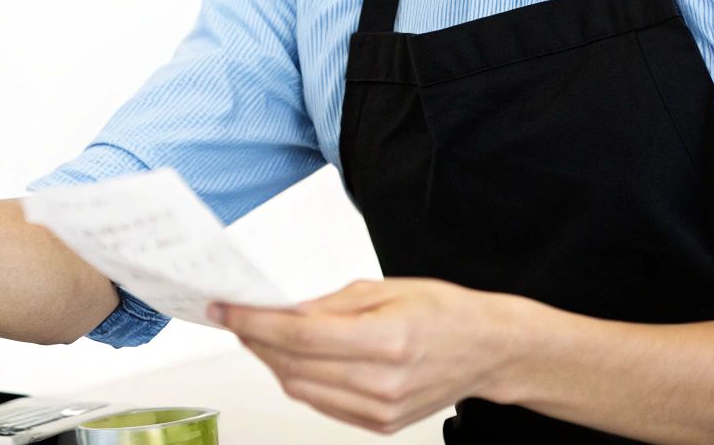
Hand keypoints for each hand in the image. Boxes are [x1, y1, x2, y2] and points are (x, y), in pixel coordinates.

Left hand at [211, 278, 516, 434]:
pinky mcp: (380, 425)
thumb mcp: (386, 288)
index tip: (226, 308)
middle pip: (294, 367)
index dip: (255, 323)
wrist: (488, 350)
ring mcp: (381, 410)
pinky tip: (291, 359)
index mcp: (387, 340)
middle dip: (255, 341)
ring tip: (258, 335)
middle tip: (235, 317)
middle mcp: (383, 382)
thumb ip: (329, 304)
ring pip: (301, 390)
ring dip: (272, 362)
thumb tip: (282, 311)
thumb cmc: (443, 311)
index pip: (300, 337)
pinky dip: (299, 381)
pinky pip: (322, 405)